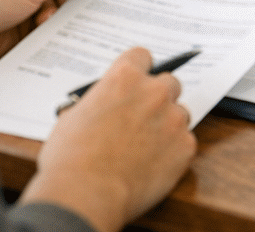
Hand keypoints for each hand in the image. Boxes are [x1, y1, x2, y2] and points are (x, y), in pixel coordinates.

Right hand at [21, 46, 194, 231]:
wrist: (83, 197)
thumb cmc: (69, 161)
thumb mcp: (72, 118)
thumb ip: (99, 102)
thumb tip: (105, 106)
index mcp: (125, 78)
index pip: (142, 56)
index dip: (138, 69)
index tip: (137, 80)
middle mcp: (154, 92)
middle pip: (168, 82)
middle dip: (157, 97)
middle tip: (142, 118)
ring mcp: (173, 118)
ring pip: (180, 113)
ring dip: (167, 125)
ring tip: (145, 148)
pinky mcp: (185, 145)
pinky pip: (184, 142)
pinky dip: (172, 152)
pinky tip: (152, 166)